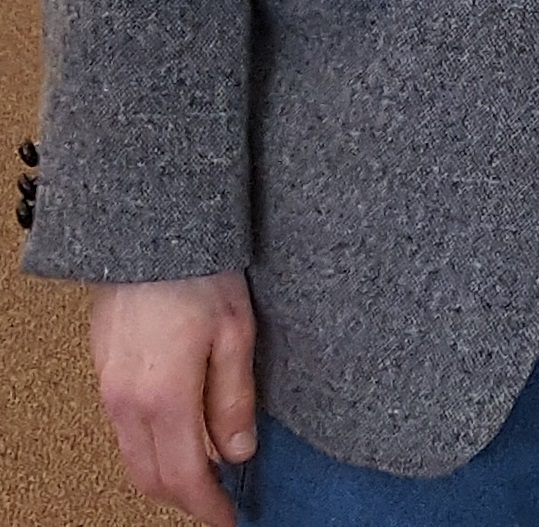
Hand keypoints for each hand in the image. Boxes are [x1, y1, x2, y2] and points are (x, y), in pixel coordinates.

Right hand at [91, 273, 256, 525]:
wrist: (147, 235)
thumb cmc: (199, 274)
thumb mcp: (236, 333)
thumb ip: (234, 399)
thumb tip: (239, 452)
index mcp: (163, 399)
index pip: (183, 478)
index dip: (208, 507)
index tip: (230, 520)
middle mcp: (126, 404)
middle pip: (151, 478)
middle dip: (186, 499)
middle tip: (220, 502)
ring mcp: (109, 391)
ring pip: (133, 458)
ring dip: (166, 474)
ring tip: (206, 472)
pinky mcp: (105, 375)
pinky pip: (124, 431)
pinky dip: (151, 447)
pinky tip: (178, 435)